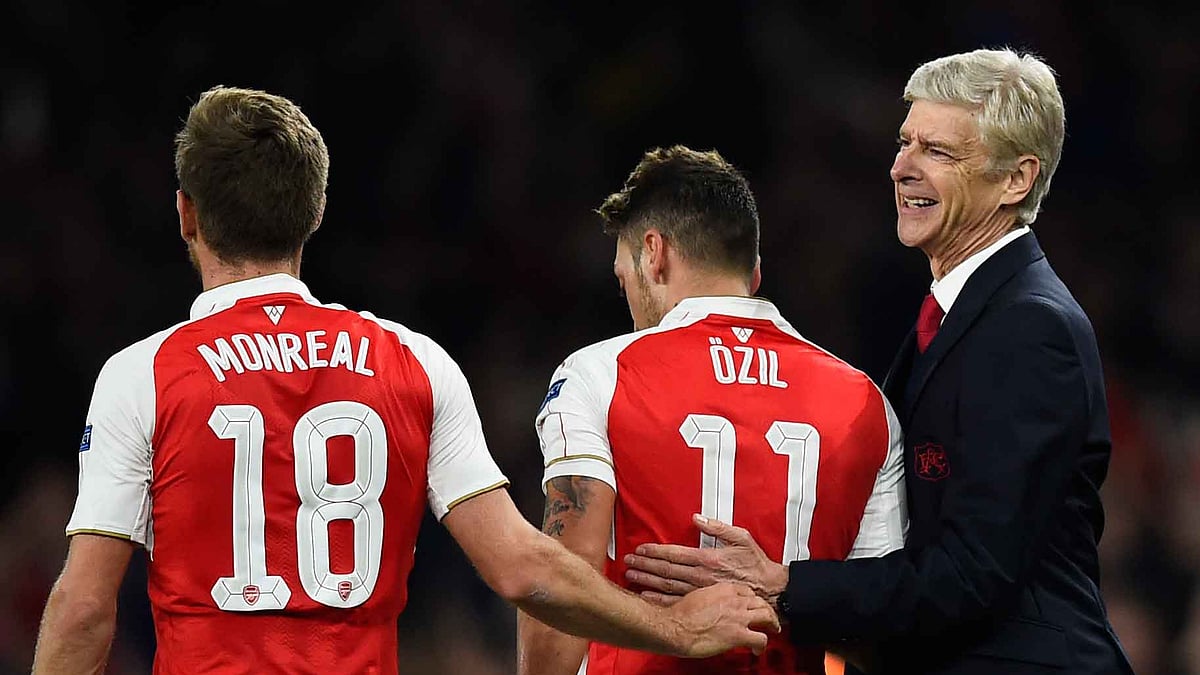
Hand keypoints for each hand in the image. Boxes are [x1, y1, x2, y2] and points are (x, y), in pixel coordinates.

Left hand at [625, 514, 787, 609]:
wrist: (769, 591)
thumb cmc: (755, 563)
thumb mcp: (742, 538)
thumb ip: (718, 527)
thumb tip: (697, 517)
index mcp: (708, 558)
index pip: (674, 554)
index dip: (655, 551)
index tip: (640, 549)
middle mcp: (700, 576)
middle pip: (666, 570)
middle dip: (644, 565)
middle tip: (627, 562)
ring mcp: (700, 592)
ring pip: (667, 586)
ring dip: (647, 581)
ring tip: (631, 576)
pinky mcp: (703, 603)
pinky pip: (677, 602)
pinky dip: (659, 600)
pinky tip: (646, 596)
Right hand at [665, 582, 779, 656]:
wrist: (675, 627)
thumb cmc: (680, 615)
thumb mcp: (697, 596)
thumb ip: (711, 598)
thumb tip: (712, 606)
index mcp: (723, 589)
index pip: (747, 591)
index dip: (752, 599)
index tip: (752, 605)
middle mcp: (734, 600)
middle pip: (760, 601)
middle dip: (766, 610)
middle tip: (768, 617)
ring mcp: (738, 617)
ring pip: (767, 616)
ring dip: (772, 624)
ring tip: (772, 630)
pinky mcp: (739, 635)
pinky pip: (761, 639)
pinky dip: (762, 645)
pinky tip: (757, 650)